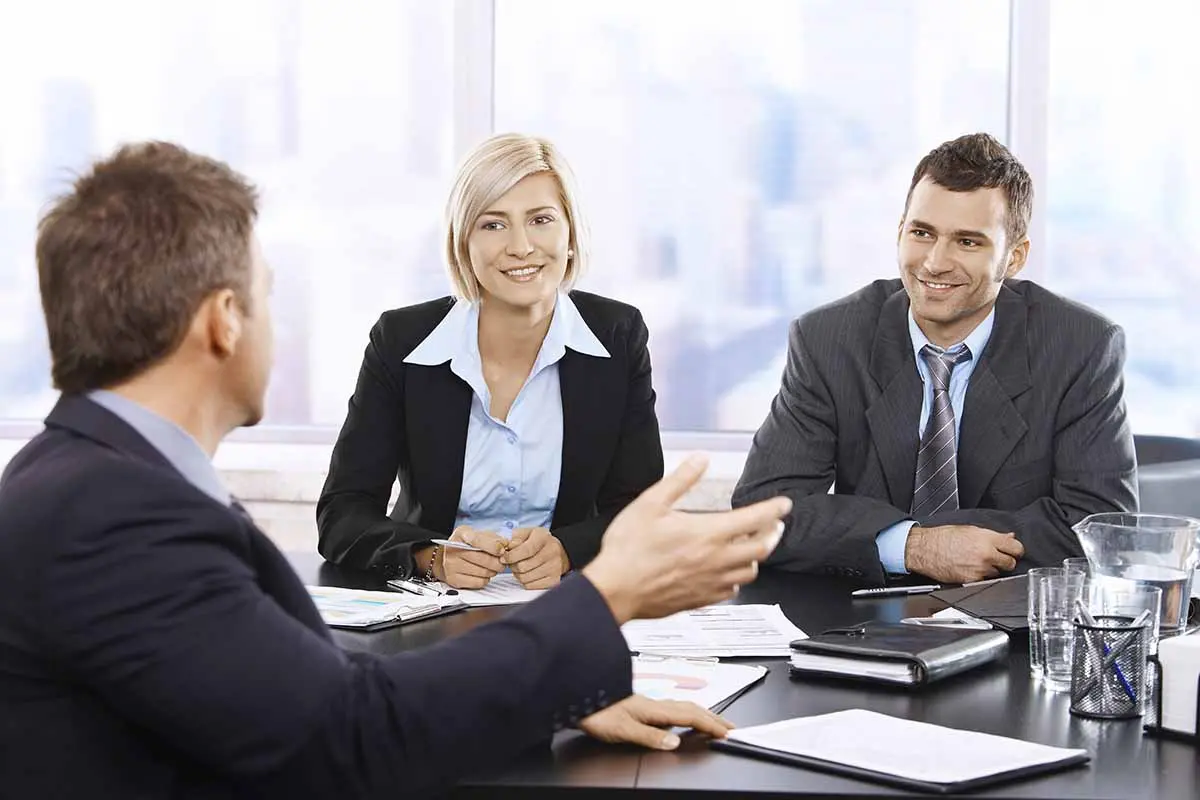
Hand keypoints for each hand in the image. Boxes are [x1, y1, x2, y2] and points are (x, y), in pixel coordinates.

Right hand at [438, 526, 506, 588]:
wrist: (449, 556)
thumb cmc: (468, 545)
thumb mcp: (479, 535)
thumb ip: (493, 538)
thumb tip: (505, 544)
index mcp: (461, 534)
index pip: (478, 540)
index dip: (493, 546)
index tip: (502, 550)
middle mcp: (454, 550)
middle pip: (483, 559)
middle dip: (498, 561)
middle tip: (502, 561)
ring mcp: (452, 566)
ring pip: (483, 572)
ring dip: (493, 571)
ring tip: (492, 567)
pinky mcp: (454, 580)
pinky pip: (479, 582)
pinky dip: (486, 579)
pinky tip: (483, 574)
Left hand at [504, 527, 567, 589]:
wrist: (560, 552)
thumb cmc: (540, 542)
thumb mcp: (528, 533)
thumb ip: (515, 537)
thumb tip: (507, 548)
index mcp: (543, 538)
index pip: (526, 550)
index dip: (511, 556)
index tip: (504, 558)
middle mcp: (551, 552)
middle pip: (523, 566)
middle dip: (512, 565)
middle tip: (512, 562)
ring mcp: (554, 568)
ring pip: (525, 578)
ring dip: (518, 574)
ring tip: (520, 568)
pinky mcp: (554, 580)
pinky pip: (530, 586)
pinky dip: (525, 581)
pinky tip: (527, 574)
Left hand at [579, 695, 732, 749]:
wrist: (577, 697)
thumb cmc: (595, 712)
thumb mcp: (622, 729)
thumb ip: (649, 736)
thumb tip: (675, 741)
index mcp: (652, 709)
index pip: (689, 716)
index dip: (709, 724)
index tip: (726, 732)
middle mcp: (652, 704)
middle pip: (690, 709)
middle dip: (712, 717)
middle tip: (729, 726)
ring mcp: (646, 704)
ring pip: (681, 707)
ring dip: (700, 714)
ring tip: (712, 722)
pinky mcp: (639, 706)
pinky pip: (671, 710)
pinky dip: (685, 715)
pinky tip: (680, 721)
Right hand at [581, 455, 791, 623]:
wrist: (615, 589)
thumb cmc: (629, 550)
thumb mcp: (650, 503)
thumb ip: (680, 480)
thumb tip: (699, 460)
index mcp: (707, 534)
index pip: (754, 519)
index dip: (774, 509)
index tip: (784, 505)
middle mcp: (715, 560)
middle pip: (761, 548)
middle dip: (774, 534)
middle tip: (776, 526)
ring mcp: (710, 582)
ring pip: (750, 571)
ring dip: (757, 557)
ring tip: (754, 547)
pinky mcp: (701, 599)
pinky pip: (732, 590)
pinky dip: (738, 579)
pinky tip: (730, 573)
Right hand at [904, 524, 1024, 582]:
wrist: (924, 549)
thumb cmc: (942, 537)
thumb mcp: (970, 529)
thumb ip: (992, 535)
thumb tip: (1008, 537)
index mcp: (986, 539)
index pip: (1016, 548)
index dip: (1016, 550)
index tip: (1014, 551)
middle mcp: (985, 554)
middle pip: (1011, 563)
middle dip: (1006, 561)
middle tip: (997, 557)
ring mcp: (979, 569)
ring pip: (997, 573)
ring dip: (991, 569)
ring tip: (977, 561)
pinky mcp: (971, 581)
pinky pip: (984, 580)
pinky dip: (980, 576)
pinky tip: (970, 568)